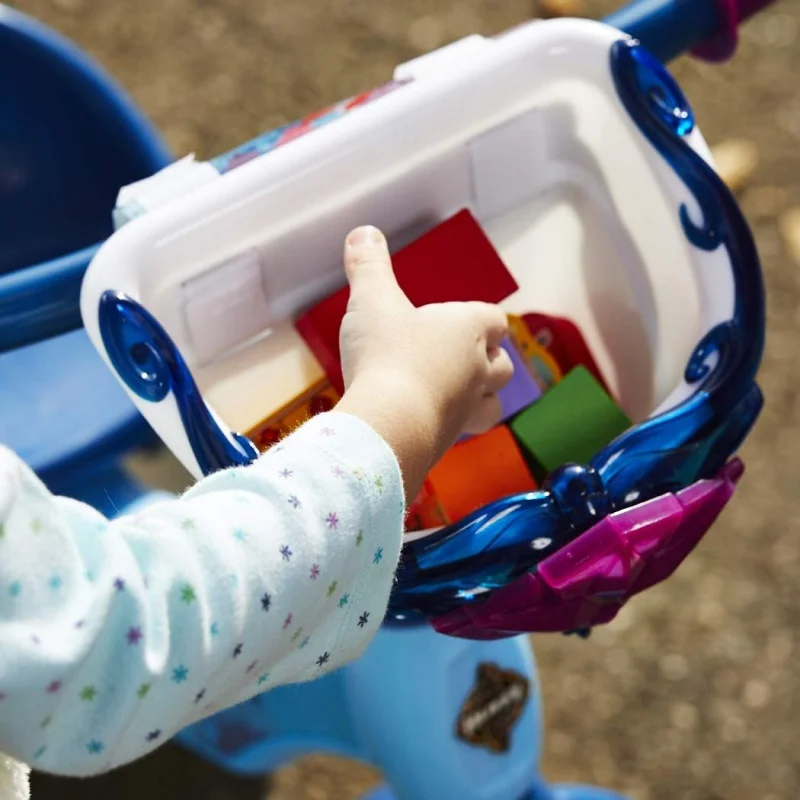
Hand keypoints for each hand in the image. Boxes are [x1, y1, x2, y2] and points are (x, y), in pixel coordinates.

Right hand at [335, 226, 513, 500]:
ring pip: (493, 402)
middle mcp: (478, 370)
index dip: (484, 319)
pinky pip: (463, 432)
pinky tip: (430, 421)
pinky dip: (453, 425)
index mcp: (470, 330)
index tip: (466, 320)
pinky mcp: (450, 441)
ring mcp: (468, 410)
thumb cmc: (386, 356)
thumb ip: (369, 266)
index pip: (494, 320)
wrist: (388, 426)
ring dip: (482, 397)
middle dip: (487, 360)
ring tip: (458, 393)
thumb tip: (364, 232)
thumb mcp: (371, 301)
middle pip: (503, 364)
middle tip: (462, 357)